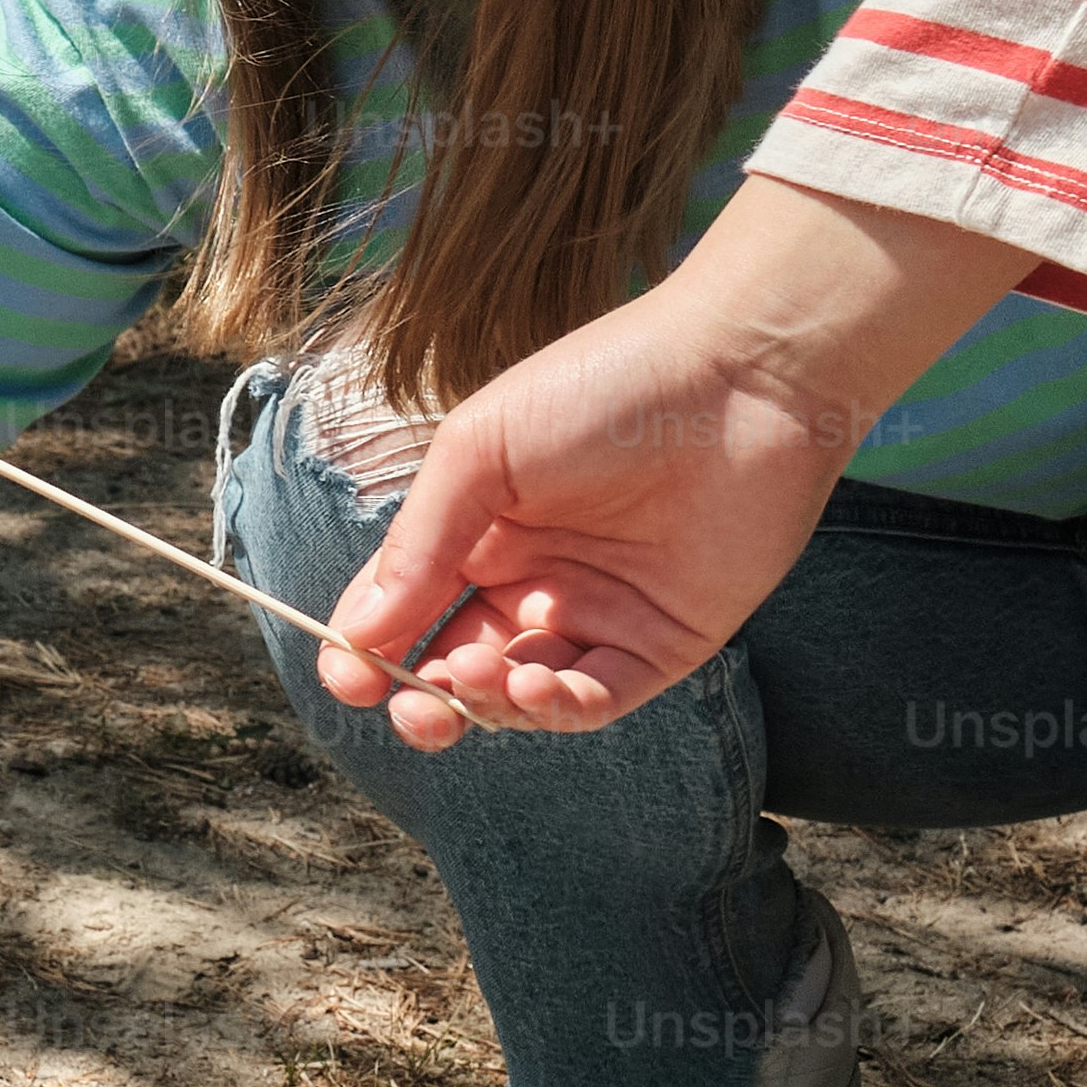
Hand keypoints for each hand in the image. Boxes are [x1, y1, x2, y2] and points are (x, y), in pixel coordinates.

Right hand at [308, 304, 865, 750]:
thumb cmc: (599, 389)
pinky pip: (597, 699)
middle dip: (426, 697)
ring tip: (480, 671)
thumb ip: (418, 544)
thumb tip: (355, 632)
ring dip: (488, 701)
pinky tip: (532, 684)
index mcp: (479, 532)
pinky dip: (557, 707)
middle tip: (411, 708)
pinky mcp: (665, 642)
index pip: (406, 608)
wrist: (739, 378)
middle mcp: (534, 580)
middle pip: (458, 664)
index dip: (369, 650)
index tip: (346, 677)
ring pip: (523, 695)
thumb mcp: (478, 454)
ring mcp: (599, 614)